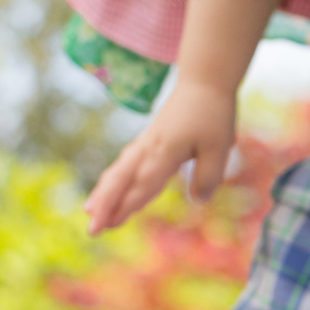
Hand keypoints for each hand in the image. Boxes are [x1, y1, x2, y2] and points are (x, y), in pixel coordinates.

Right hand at [83, 80, 235, 233]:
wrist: (204, 80)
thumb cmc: (213, 112)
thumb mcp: (220, 147)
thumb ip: (208, 176)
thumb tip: (198, 201)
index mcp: (165, 151)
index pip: (143, 184)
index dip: (128, 205)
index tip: (111, 224)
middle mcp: (150, 148)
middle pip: (121, 180)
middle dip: (105, 205)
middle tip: (92, 229)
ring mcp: (147, 143)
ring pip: (119, 171)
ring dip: (104, 193)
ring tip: (89, 211)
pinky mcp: (149, 140)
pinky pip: (126, 163)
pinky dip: (114, 179)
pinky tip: (108, 189)